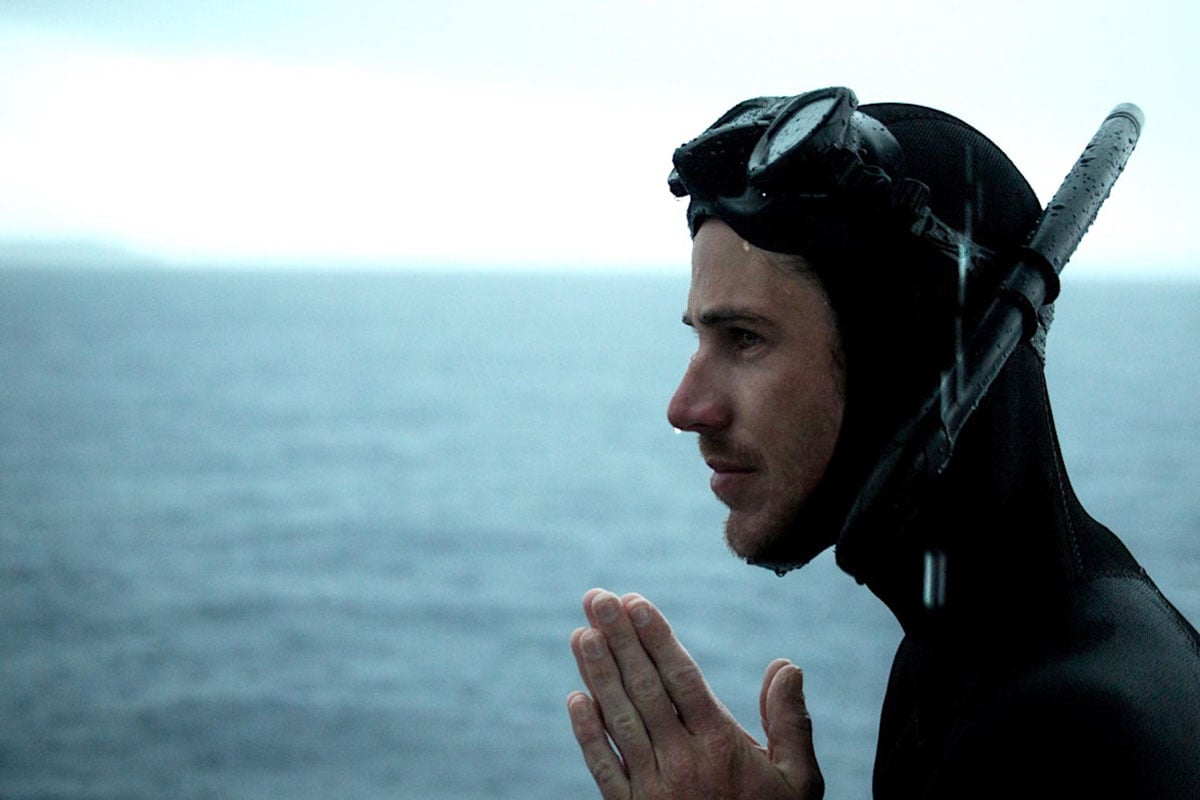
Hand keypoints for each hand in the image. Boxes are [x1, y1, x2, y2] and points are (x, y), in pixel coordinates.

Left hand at [567, 589, 823, 798]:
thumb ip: (792, 723)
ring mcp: (653, 789)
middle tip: (596, 598)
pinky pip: (604, 769)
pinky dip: (588, 734)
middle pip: (644, 689)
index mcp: (721, 746)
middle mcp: (683, 762)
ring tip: (581, 634)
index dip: (656, 637)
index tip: (634, 602)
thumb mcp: (799, 782)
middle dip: (619, 639)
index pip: (682, 678)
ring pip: (620, 720)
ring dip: (598, 674)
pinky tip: (575, 699)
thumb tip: (787, 666)